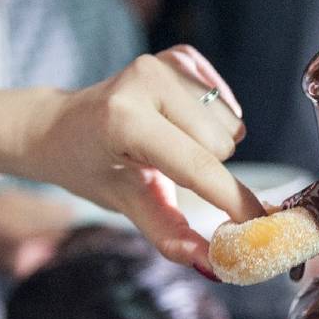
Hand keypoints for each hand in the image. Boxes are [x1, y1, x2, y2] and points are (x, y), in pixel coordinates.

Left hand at [22, 46, 264, 271]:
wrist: (59, 126)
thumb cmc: (89, 168)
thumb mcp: (123, 204)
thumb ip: (169, 234)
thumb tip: (212, 264)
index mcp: (126, 119)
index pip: (198, 165)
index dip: (233, 199)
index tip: (259, 224)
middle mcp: (147, 79)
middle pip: (223, 144)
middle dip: (209, 169)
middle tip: (171, 171)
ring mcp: (164, 61)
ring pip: (231, 123)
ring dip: (211, 144)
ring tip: (172, 146)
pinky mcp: (180, 54)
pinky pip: (226, 100)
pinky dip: (214, 119)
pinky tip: (181, 124)